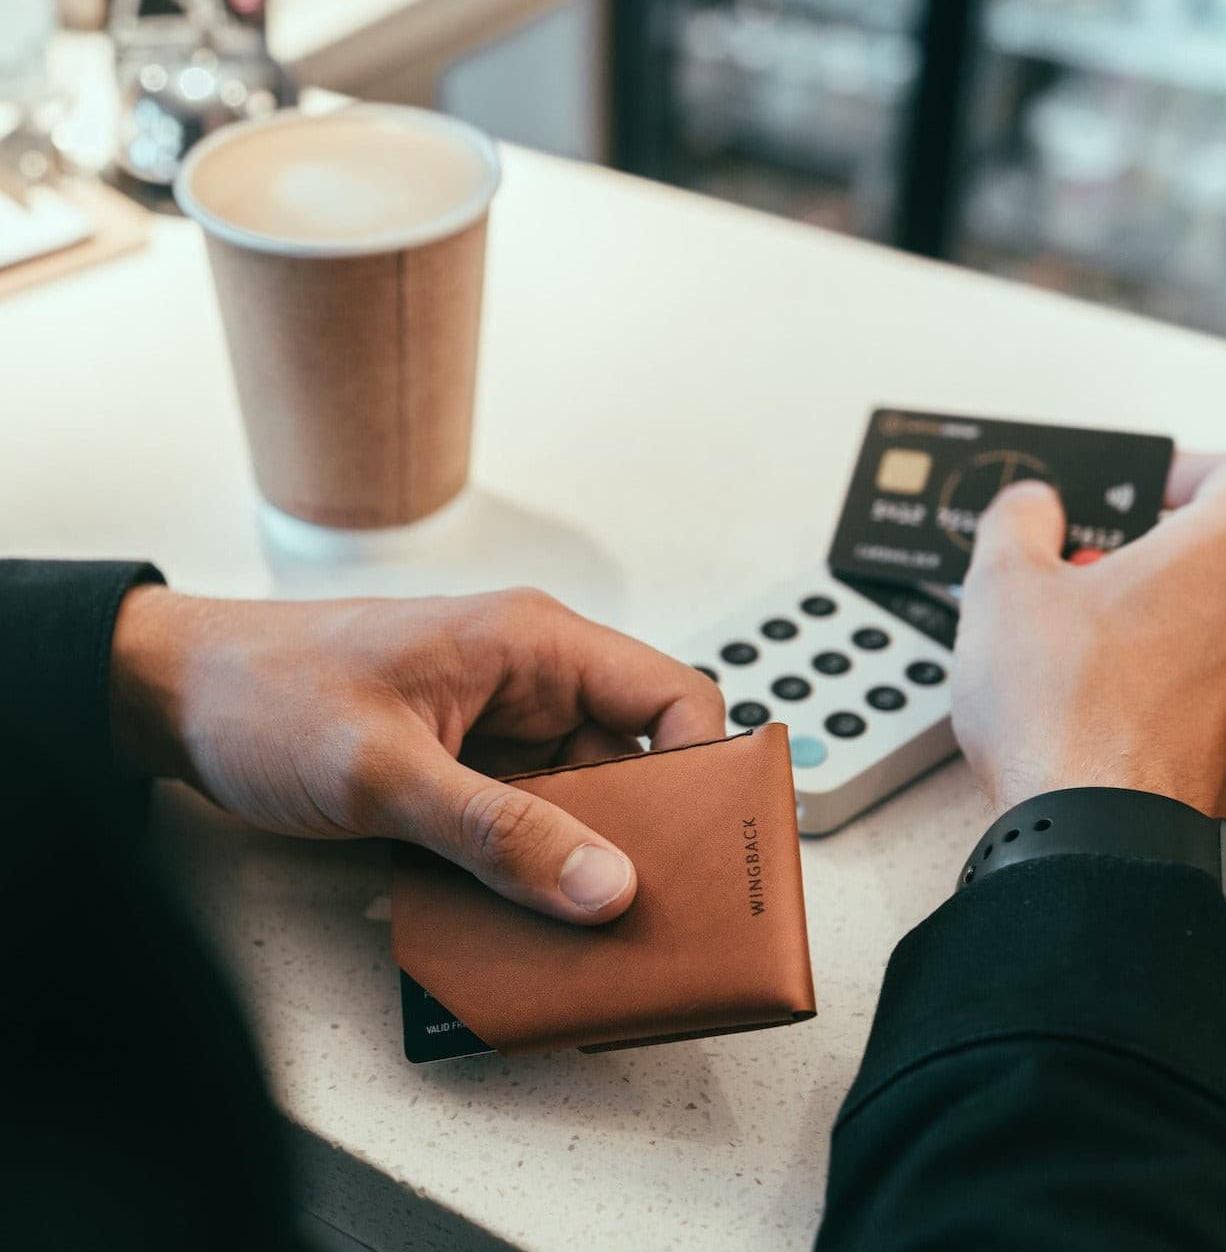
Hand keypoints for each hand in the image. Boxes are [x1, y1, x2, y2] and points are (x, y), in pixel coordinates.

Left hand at [109, 586, 724, 922]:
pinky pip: (529, 821)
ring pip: (582, 800)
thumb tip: (606, 883)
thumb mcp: (387, 771)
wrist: (172, 697)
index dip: (703, 767)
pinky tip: (525, 914)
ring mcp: (498, 726)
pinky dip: (533, 867)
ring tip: (585, 929)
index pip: (668, 695)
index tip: (707, 846)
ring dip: (583, 861)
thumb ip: (500, 833)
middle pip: (633, 760)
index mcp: (533, 644)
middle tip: (650, 910)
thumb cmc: (267, 693)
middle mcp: (530, 680)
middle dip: (645, 835)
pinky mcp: (467, 766)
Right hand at [951, 453, 1225, 818]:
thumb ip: (1019, 519)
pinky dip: (1162, 664)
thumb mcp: (1005, 584)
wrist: (1095, 832)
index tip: (1136, 487)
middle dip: (1153, 546)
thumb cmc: (1070, 716)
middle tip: (1086, 561)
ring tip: (1079, 627)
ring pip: (1217, 613)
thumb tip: (1031, 506)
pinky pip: (1208, 672)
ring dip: (1155, 607)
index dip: (1177, 468)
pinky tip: (1095, 684)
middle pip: (1225, 544)